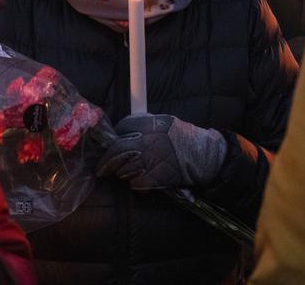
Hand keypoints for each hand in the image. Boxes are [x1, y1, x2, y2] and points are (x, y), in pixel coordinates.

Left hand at [96, 114, 226, 189]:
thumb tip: (126, 128)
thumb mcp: (166, 122)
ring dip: (121, 172)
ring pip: (123, 168)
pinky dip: (134, 183)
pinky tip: (138, 181)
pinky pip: (134, 182)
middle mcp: (147, 142)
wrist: (203, 158)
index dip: (117, 134)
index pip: (123, 127)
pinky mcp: (154, 178)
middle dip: (106, 159)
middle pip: (117, 149)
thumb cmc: (184, 139)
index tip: (114, 142)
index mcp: (151, 125)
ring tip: (124, 173)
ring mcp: (150, 160)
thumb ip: (145, 123)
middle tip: (101, 167)